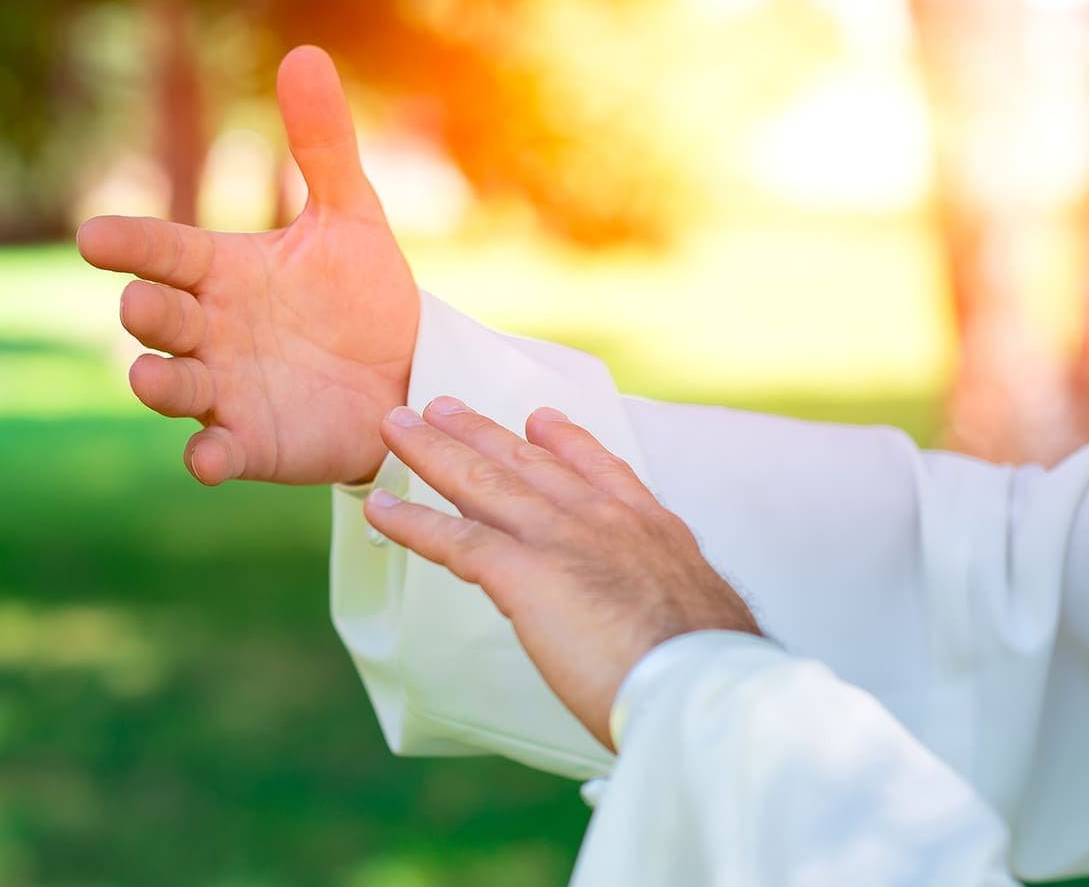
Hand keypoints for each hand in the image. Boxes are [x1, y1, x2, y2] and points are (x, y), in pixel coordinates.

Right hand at [77, 46, 418, 485]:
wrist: (408, 373)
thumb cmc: (365, 295)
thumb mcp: (350, 217)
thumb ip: (323, 145)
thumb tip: (305, 52)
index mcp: (223, 271)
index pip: (164, 250)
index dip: (131, 244)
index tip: (94, 237)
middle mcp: (210, 330)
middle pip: (158, 317)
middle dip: (146, 311)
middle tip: (146, 303)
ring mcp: (224, 390)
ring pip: (171, 386)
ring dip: (158, 384)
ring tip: (151, 377)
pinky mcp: (251, 443)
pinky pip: (217, 452)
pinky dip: (208, 457)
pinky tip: (209, 459)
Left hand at [363, 397, 758, 749]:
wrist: (701, 683)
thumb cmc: (708, 673)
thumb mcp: (705, 618)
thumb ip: (673, 608)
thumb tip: (672, 631)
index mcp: (650, 530)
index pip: (601, 471)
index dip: (567, 442)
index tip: (543, 419)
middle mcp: (604, 519)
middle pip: (529, 463)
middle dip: (481, 432)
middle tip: (442, 406)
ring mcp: (562, 539)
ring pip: (484, 483)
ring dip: (434, 452)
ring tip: (396, 428)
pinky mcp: (526, 573)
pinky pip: (455, 539)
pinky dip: (412, 522)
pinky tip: (379, 508)